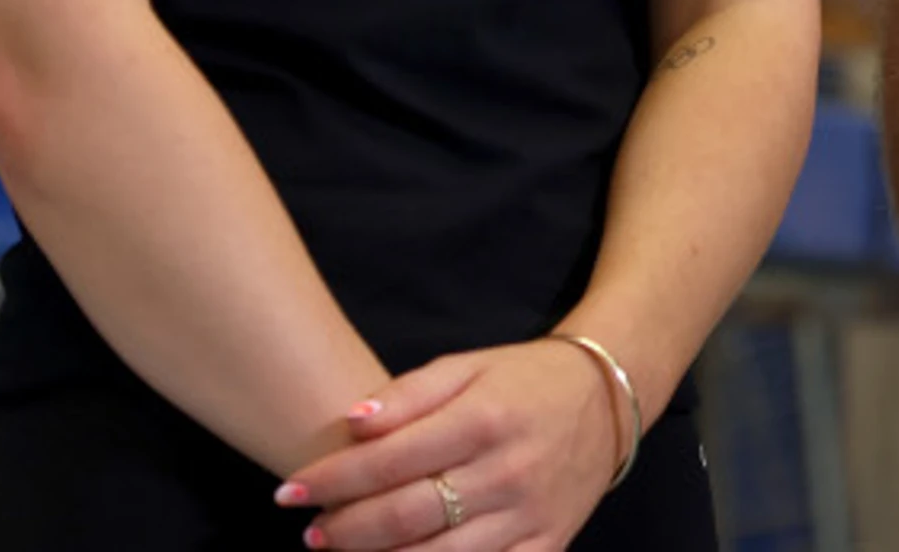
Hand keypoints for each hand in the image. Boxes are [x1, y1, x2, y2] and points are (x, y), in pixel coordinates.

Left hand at [277, 339, 622, 549]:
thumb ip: (408, 393)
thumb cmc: (526, 379)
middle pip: (407, 516)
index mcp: (484, 419)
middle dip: (346, 529)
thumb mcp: (468, 365)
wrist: (609, 399)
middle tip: (311, 532)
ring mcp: (529, 516)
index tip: (289, 491)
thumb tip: (350, 422)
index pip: (390, 460)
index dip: (332, 479)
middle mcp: (508, 471)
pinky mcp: (548, 545)